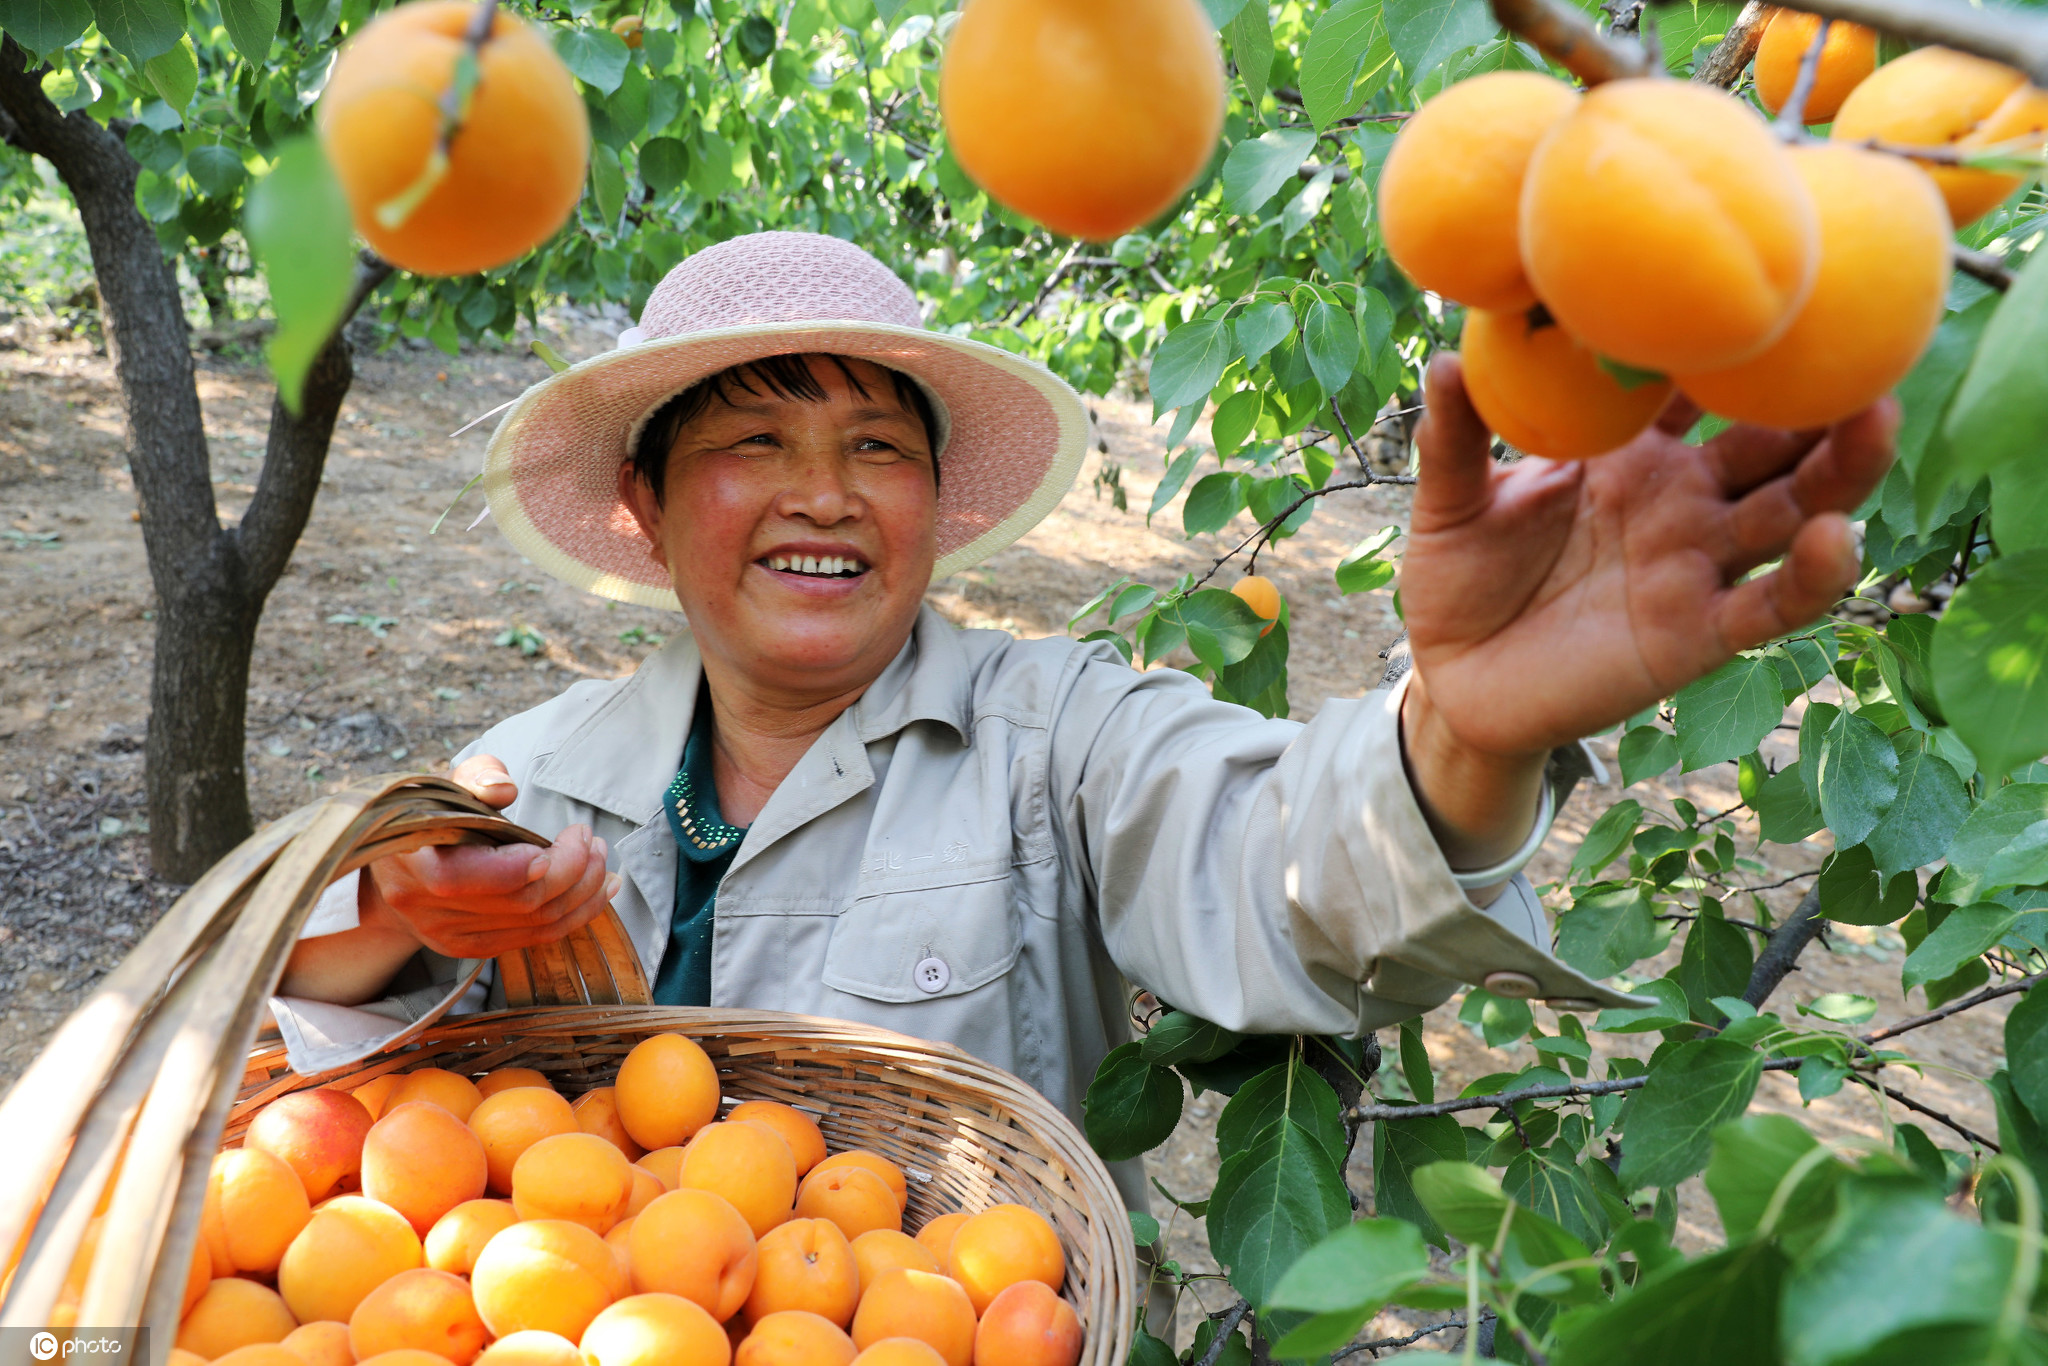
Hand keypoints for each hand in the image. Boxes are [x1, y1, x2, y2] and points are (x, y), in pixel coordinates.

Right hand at [361, 755, 619, 958]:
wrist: (393, 865)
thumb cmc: (427, 814)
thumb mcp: (444, 783)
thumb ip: (476, 777)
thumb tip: (504, 789)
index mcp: (410, 864)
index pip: (468, 878)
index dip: (523, 864)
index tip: (571, 836)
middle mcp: (425, 910)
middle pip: (518, 902)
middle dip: (573, 870)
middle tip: (594, 840)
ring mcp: (448, 937)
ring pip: (534, 924)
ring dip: (583, 893)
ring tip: (601, 861)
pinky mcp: (471, 949)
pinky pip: (534, 938)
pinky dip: (575, 915)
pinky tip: (599, 891)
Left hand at [1399, 353, 1895, 762]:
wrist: (1454, 681)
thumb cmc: (1459, 580)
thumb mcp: (1450, 502)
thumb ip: (1456, 437)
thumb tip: (1447, 358)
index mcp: (1632, 454)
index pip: (1698, 386)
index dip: (1729, 343)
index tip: (1761, 281)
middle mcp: (1683, 501)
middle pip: (1774, 441)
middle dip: (1820, 395)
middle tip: (1863, 336)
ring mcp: (1697, 566)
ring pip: (1792, 511)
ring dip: (1842, 468)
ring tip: (1878, 416)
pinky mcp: (1698, 635)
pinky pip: (1769, 605)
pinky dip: (1811, 577)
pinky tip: (1837, 537)